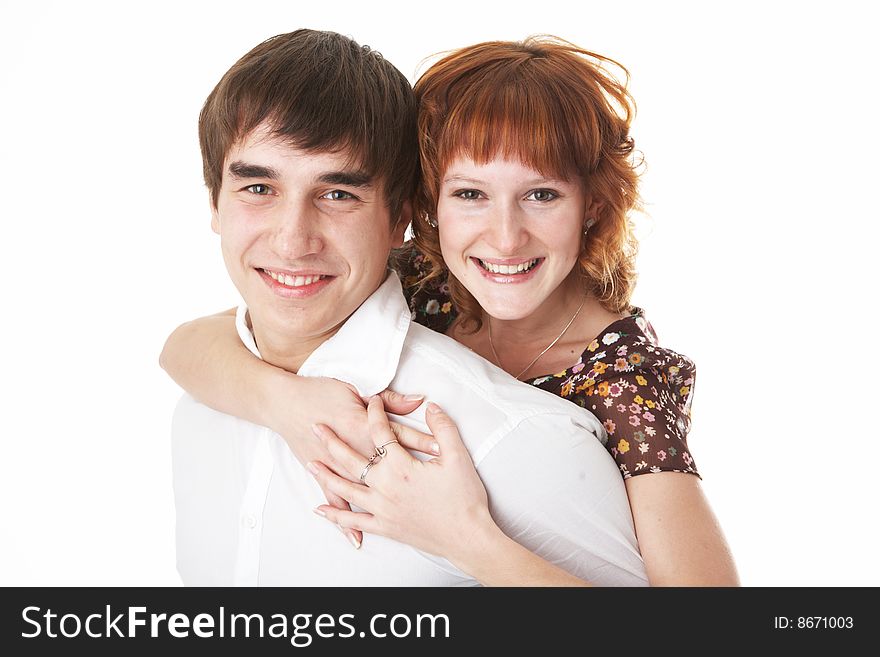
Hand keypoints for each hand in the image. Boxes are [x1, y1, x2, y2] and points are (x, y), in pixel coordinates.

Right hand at [274, 377, 427, 546]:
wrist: (283, 403)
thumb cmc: (320, 393)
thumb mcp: (356, 389)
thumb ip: (389, 399)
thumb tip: (418, 400)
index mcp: (362, 429)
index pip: (400, 438)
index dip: (423, 443)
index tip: (443, 452)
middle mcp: (352, 453)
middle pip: (388, 466)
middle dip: (413, 477)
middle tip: (438, 488)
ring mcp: (337, 469)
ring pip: (365, 491)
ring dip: (384, 504)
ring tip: (405, 519)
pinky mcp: (324, 477)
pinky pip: (338, 504)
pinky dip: (346, 521)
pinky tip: (357, 539)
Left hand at [308, 397, 494, 560]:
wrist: (467, 537)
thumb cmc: (464, 498)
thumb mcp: (458, 457)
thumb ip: (442, 427)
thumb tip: (431, 406)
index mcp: (401, 467)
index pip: (382, 432)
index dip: (376, 412)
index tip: (371, 400)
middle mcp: (385, 487)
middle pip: (352, 458)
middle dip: (332, 440)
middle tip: (315, 426)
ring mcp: (382, 508)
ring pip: (346, 487)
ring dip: (326, 474)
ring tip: (310, 462)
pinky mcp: (384, 527)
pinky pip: (354, 519)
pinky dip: (336, 515)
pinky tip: (321, 510)